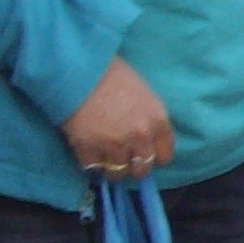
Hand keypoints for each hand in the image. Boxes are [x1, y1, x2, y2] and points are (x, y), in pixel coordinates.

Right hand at [63, 57, 175, 179]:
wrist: (78, 69)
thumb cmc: (112, 74)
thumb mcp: (144, 94)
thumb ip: (148, 118)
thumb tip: (146, 139)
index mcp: (158, 120)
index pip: (165, 156)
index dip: (153, 157)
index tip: (144, 155)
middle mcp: (140, 136)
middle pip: (142, 169)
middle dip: (133, 166)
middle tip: (123, 159)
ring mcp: (114, 144)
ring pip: (118, 173)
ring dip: (111, 168)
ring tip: (104, 158)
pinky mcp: (88, 148)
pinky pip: (92, 169)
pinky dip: (90, 164)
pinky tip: (88, 154)